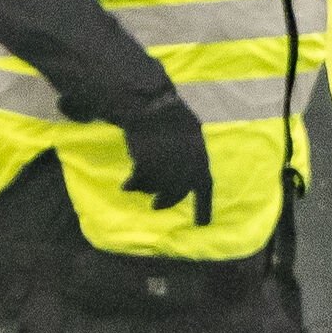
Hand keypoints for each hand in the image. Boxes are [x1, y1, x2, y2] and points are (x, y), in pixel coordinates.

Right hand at [117, 97, 216, 219]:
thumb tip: (189, 176)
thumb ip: (191, 156)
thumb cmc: (171, 116)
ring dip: (147, 187)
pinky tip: (126, 185)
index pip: (205, 189)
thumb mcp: (191, 134)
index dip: (204, 208)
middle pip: (176, 195)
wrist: (151, 107)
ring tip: (138, 184)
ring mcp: (167, 170)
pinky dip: (132, 185)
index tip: (202, 225)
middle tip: (157, 206)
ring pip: (156, 189)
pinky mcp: (147, 169)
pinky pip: (139, 184)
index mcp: (200, 159)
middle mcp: (186, 169)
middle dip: (165, 202)